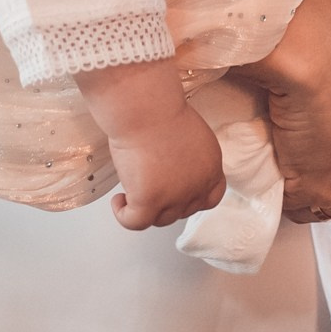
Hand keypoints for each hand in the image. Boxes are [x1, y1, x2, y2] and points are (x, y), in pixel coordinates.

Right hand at [79, 60, 227, 229]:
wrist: (146, 109)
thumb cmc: (161, 110)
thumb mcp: (190, 135)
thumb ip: (188, 158)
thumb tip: (172, 169)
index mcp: (210, 167)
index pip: (211, 197)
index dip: (192, 198)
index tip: (177, 192)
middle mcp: (197, 187)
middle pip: (182, 210)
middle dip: (165, 202)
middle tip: (148, 185)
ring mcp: (174, 198)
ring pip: (160, 219)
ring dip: (145, 209)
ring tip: (130, 192)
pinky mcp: (149, 202)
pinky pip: (135, 222)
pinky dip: (124, 215)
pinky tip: (119, 200)